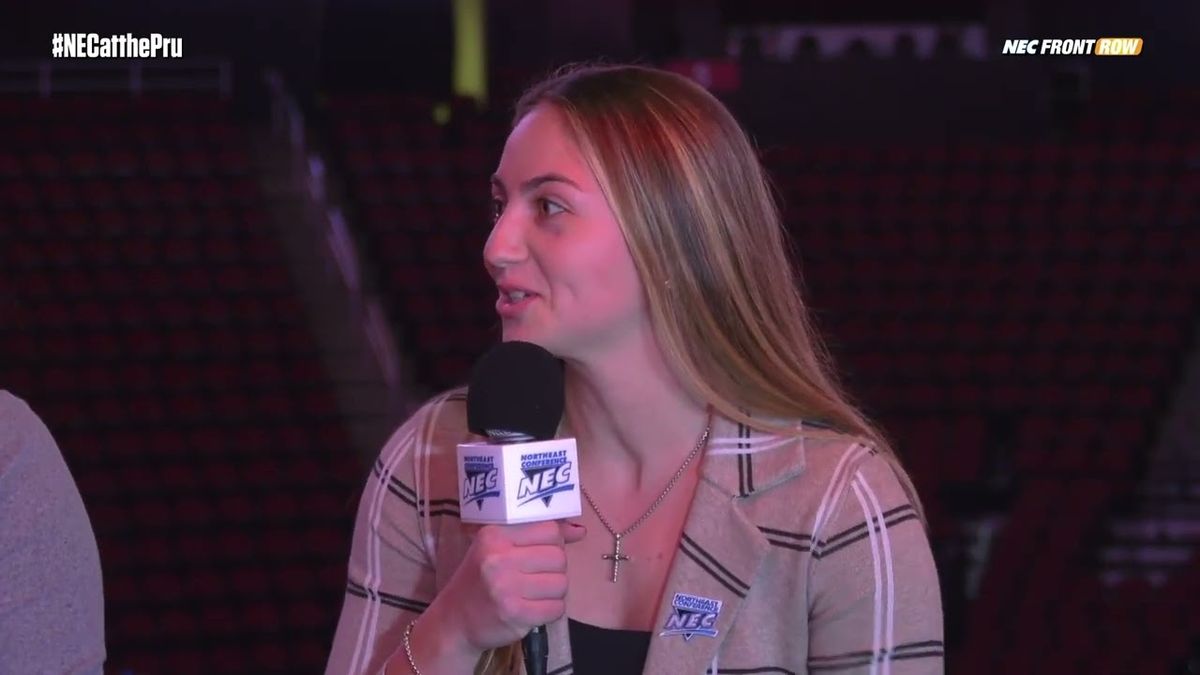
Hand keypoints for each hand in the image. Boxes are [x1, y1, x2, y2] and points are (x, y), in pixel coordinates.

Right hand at [423, 520, 585, 657]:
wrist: (455, 619)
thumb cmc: (481, 577)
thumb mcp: (500, 546)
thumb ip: (539, 534)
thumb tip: (580, 530)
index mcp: (495, 535)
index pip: (549, 530)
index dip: (554, 543)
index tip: (541, 553)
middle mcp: (498, 559)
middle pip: (558, 557)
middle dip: (554, 569)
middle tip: (537, 577)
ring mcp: (506, 588)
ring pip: (561, 584)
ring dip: (554, 592)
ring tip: (534, 593)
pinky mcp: (515, 615)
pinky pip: (556, 609)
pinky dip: (550, 611)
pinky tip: (534, 609)